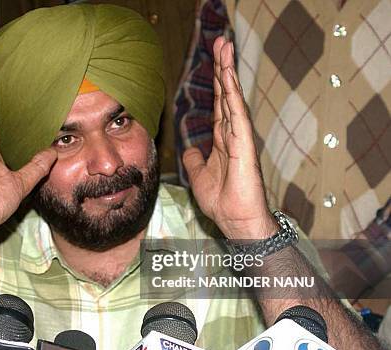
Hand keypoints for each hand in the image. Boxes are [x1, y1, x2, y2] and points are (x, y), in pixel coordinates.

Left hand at [182, 36, 276, 239]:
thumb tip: (191, 149)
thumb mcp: (199, 176)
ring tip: (224, 48)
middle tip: (221, 42)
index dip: (215, 82)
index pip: (218, 104)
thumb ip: (195, 160)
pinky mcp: (244, 145)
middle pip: (226, 94)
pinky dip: (231, 94)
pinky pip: (237, 114)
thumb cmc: (222, 201)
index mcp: (223, 139)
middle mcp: (233, 134)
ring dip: (227, 73)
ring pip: (233, 98)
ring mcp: (240, 138)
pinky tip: (227, 77)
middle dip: (223, 68)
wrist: (235, 221)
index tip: (214, 60)